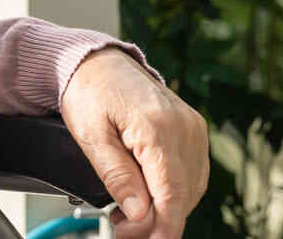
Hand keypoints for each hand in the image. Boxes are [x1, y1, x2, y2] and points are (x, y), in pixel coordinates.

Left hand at [58, 47, 209, 238]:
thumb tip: (140, 213)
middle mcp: (184, 127)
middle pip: (183, 195)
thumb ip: (117, 175)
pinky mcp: (193, 130)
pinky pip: (192, 173)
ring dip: (165, 209)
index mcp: (157, 127)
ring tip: (129, 216)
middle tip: (123, 230)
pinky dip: (173, 191)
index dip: (164, 227)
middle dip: (157, 222)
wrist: (97, 61)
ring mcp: (192, 127)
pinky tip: (147, 197)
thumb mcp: (90, 135)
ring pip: (191, 188)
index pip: (172, 193)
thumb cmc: (89, 91)